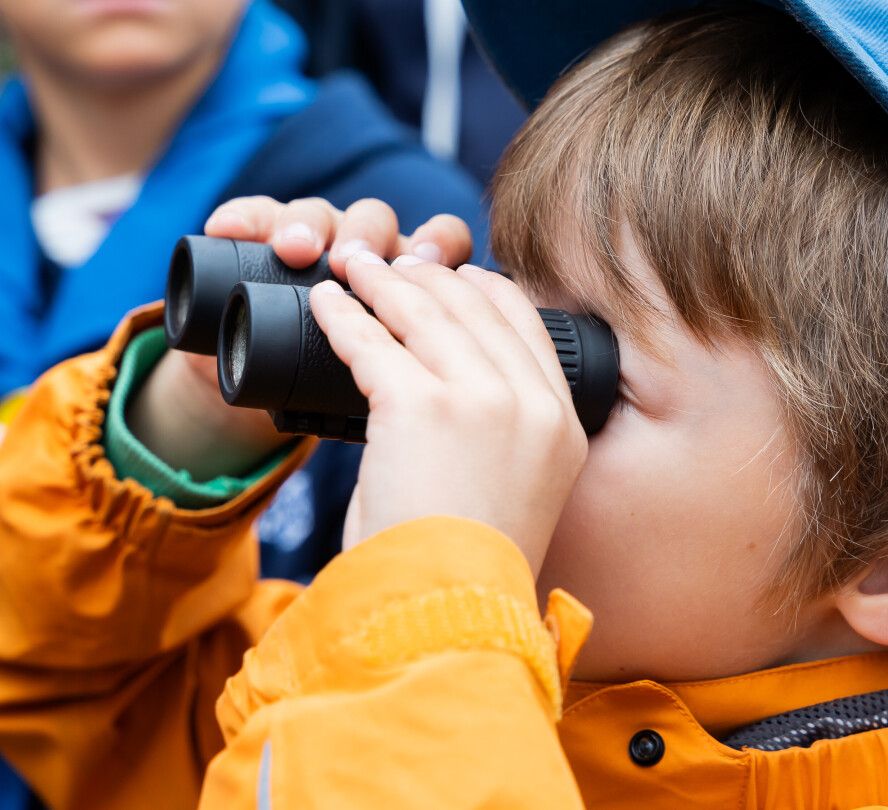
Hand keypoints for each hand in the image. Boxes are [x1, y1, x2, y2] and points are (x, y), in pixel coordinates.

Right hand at [132, 197, 475, 477]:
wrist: (284, 402)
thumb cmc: (362, 407)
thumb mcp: (403, 406)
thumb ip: (438, 394)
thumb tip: (468, 410)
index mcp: (425, 280)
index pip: (440, 244)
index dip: (432, 250)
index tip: (418, 264)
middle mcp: (375, 249)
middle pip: (378, 222)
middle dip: (365, 236)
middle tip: (348, 263)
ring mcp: (320, 239)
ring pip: (323, 213)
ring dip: (308, 221)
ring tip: (293, 247)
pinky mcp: (265, 235)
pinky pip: (256, 216)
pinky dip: (244, 218)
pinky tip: (226, 227)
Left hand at [311, 252, 588, 575]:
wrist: (448, 613)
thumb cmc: (466, 570)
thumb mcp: (512, 492)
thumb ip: (494, 436)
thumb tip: (440, 390)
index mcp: (562, 425)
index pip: (527, 324)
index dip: (484, 288)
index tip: (453, 276)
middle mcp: (531, 405)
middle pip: (476, 306)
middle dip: (427, 277)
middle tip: (390, 264)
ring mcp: (481, 400)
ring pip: (424, 313)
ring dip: (381, 282)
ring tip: (352, 267)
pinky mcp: (422, 405)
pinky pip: (371, 341)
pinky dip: (341, 316)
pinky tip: (325, 302)